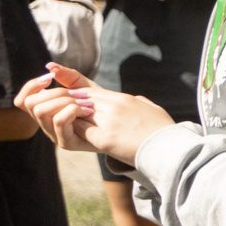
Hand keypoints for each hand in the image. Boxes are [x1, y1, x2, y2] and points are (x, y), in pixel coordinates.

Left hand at [16, 65, 175, 162]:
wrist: (173, 148)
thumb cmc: (164, 131)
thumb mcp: (153, 110)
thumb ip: (141, 103)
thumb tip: (137, 99)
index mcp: (123, 99)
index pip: (88, 89)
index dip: (70, 85)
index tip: (55, 77)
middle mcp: (114, 106)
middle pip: (76, 99)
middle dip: (61, 105)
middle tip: (52, 110)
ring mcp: (109, 121)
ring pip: (74, 114)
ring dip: (66, 120)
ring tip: (63, 126)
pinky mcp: (106, 138)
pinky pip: (80, 132)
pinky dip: (74, 133)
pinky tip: (72, 136)